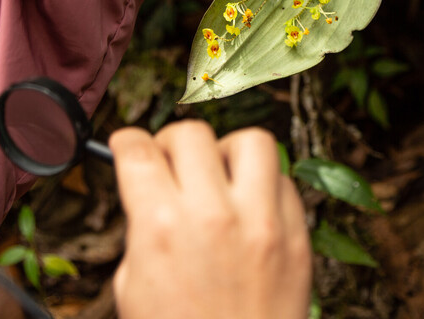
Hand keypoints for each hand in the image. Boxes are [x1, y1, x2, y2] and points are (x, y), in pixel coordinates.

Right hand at [109, 120, 311, 318]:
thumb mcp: (134, 289)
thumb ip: (143, 229)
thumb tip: (152, 191)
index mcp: (160, 227)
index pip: (139, 151)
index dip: (127, 140)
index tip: (128, 143)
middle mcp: (213, 215)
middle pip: (191, 134)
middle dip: (172, 144)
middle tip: (170, 164)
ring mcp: (262, 223)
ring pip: (252, 141)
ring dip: (229, 152)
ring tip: (219, 177)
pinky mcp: (297, 238)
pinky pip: (285, 182)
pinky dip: (265, 185)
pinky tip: (251, 207)